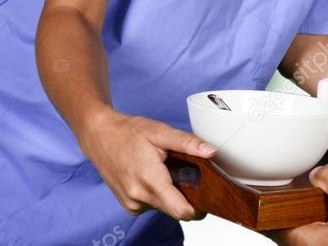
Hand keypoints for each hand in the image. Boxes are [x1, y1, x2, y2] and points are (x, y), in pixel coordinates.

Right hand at [78, 108, 213, 220]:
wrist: (99, 136)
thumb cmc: (128, 133)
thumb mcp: (161, 132)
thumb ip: (188, 143)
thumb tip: (211, 151)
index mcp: (150, 180)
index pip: (180, 210)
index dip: (198, 209)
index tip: (208, 199)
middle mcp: (138, 197)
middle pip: (175, 209)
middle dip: (186, 196)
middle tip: (186, 173)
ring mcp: (131, 203)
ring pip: (164, 207)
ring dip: (171, 193)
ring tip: (166, 170)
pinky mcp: (128, 204)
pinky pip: (152, 204)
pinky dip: (159, 193)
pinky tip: (155, 175)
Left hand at [269, 164, 327, 244]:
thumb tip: (317, 174)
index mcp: (306, 242)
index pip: (269, 221)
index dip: (267, 202)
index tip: (266, 193)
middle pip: (285, 228)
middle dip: (296, 210)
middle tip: (315, 199)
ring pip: (302, 236)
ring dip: (311, 221)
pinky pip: (316, 243)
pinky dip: (323, 232)